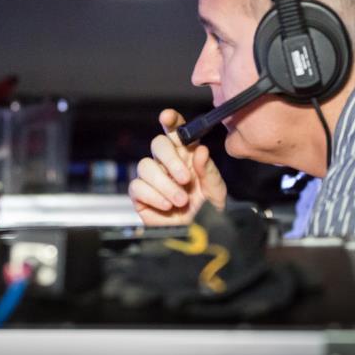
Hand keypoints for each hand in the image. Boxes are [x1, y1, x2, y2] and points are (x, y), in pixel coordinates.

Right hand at [128, 108, 226, 225]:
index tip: (168, 117)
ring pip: (145, 165)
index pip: (175, 131)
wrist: (198, 238)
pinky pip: (137, 186)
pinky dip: (153, 195)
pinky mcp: (140, 196)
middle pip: (157, 143)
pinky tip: (166, 205)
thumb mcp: (216, 191)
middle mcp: (167, 164)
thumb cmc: (209, 212)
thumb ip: (209, 170)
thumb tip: (201, 150)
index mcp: (186, 156)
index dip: (170, 120)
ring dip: (165, 183)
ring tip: (181, 200)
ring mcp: (152, 179)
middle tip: (185, 178)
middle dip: (169, 159)